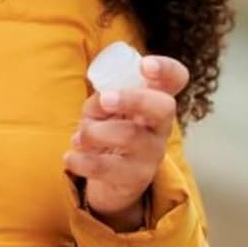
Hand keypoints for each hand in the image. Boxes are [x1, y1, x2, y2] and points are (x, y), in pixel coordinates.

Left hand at [63, 55, 189, 231]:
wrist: (112, 180)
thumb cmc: (109, 131)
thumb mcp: (103, 109)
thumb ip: (102, 98)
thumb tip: (102, 100)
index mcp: (154, 100)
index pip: (176, 79)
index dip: (167, 69)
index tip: (145, 65)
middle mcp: (160, 126)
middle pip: (164, 107)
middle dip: (134, 99)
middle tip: (106, 99)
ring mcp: (151, 153)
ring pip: (130, 136)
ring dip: (94, 132)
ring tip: (79, 137)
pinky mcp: (135, 178)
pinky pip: (106, 167)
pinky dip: (81, 160)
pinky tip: (71, 157)